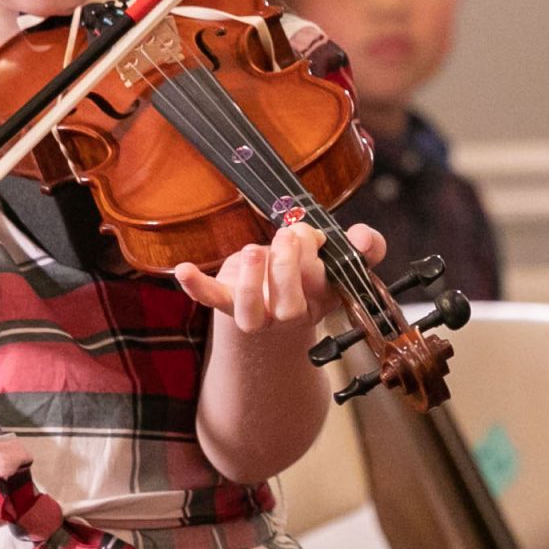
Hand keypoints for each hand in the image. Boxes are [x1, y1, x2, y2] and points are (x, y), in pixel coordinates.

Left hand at [174, 220, 385, 333]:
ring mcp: (256, 313)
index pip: (326, 289)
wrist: (273, 301)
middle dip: (289, 268)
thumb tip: (363, 237)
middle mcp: (289, 314)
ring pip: (252, 314)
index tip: (318, 237)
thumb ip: (364, 246)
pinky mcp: (228, 303)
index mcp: (321, 301)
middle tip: (289, 234)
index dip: (320, 263)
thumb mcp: (341, 258)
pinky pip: (211, 300)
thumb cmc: (308, 274)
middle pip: (290, 307)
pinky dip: (196, 286)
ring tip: (255, 250)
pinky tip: (183, 269)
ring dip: (254, 282)